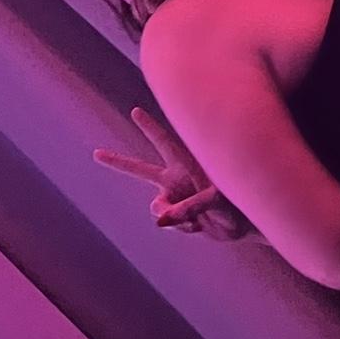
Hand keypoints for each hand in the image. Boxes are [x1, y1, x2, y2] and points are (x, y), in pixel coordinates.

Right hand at [94, 106, 252, 241]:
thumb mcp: (217, 201)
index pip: (166, 142)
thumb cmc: (237, 202)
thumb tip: (159, 220)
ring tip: (200, 219)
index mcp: (187, 164)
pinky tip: (201, 225)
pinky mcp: (176, 216)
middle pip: (140, 170)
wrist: (243, 224)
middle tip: (96, 154)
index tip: (136, 110)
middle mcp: (176, 179)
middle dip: (118, 162)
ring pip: (156, 208)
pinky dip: (183, 227)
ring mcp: (175, 197)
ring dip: (175, 216)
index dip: (150, 127)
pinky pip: (167, 223)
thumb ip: (188, 208)